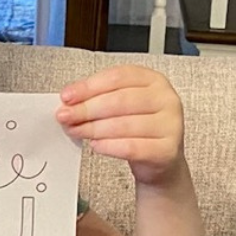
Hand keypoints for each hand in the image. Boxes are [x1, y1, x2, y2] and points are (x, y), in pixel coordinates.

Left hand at [56, 65, 185, 186]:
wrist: (160, 159)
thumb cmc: (137, 128)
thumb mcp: (120, 107)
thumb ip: (97, 99)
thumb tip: (68, 101)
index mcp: (153, 80)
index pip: (118, 77)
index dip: (89, 86)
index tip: (67, 96)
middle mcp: (166, 99)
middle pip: (120, 100)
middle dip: (87, 109)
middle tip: (65, 116)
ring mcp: (171, 124)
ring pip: (125, 124)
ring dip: (93, 129)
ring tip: (75, 131)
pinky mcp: (167, 150)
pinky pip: (133, 147)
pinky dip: (110, 146)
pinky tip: (95, 145)